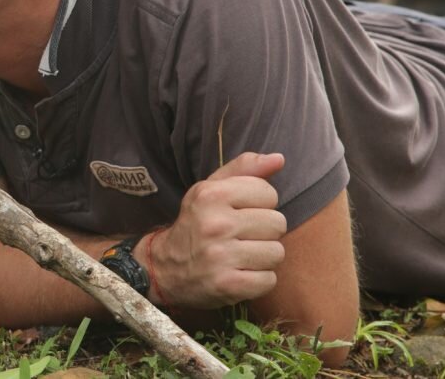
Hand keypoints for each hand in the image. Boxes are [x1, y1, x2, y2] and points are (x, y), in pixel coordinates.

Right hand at [143, 152, 287, 308]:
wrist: (165, 268)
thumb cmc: (196, 223)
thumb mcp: (211, 189)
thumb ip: (244, 170)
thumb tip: (279, 158)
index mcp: (211, 195)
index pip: (268, 193)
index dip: (260, 204)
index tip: (241, 212)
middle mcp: (215, 224)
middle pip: (277, 223)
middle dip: (264, 231)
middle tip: (242, 236)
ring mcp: (220, 257)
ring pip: (277, 253)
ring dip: (263, 257)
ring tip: (242, 255)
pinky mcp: (227, 285)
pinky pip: (269, 280)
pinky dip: (259, 280)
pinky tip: (241, 273)